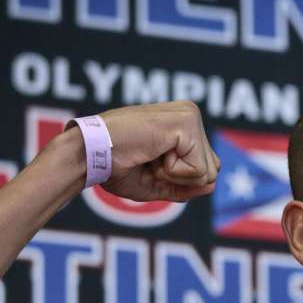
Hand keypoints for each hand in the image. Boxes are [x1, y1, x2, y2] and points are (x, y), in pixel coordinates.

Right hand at [92, 101, 219, 201]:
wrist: (90, 154)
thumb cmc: (115, 166)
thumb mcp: (156, 183)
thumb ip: (185, 186)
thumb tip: (212, 187)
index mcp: (184, 124)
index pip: (207, 167)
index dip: (179, 179)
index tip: (149, 163)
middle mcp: (190, 115)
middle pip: (212, 170)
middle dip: (180, 178)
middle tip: (148, 159)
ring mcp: (190, 116)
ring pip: (208, 172)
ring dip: (175, 175)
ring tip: (149, 154)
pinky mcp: (187, 123)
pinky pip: (198, 170)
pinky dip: (173, 172)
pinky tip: (152, 152)